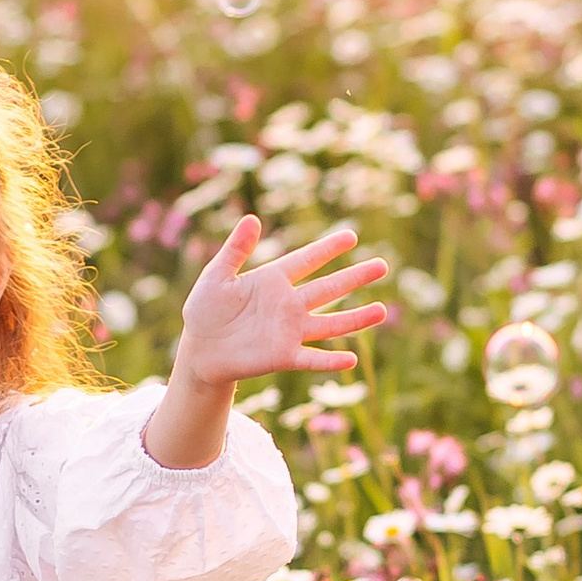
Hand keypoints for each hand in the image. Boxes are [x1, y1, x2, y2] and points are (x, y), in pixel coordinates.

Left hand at [173, 218, 390, 387]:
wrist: (199, 349)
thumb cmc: (205, 310)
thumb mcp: (216, 275)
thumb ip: (235, 250)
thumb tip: (252, 218)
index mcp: (273, 281)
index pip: (307, 260)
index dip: (328, 248)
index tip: (352, 236)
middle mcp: (288, 305)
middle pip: (329, 289)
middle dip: (355, 278)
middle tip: (382, 265)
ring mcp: (289, 331)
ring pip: (330, 323)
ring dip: (355, 318)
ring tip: (382, 310)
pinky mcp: (284, 357)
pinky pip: (312, 358)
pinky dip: (330, 361)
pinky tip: (351, 360)